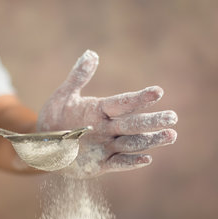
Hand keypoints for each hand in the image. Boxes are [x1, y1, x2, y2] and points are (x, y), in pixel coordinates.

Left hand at [37, 50, 176, 177]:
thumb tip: (91, 54)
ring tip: (171, 135)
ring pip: (132, 143)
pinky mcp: (101, 164)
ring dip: (150, 140)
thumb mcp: (64, 96)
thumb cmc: (55, 116)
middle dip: (152, 121)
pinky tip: (147, 158)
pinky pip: (118, 162)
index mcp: (100, 110)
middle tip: (173, 117)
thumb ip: (78, 77)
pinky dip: (131, 162)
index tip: (157, 92)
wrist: (44, 145)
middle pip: (133, 124)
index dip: (138, 98)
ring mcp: (105, 146)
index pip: (122, 103)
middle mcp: (107, 128)